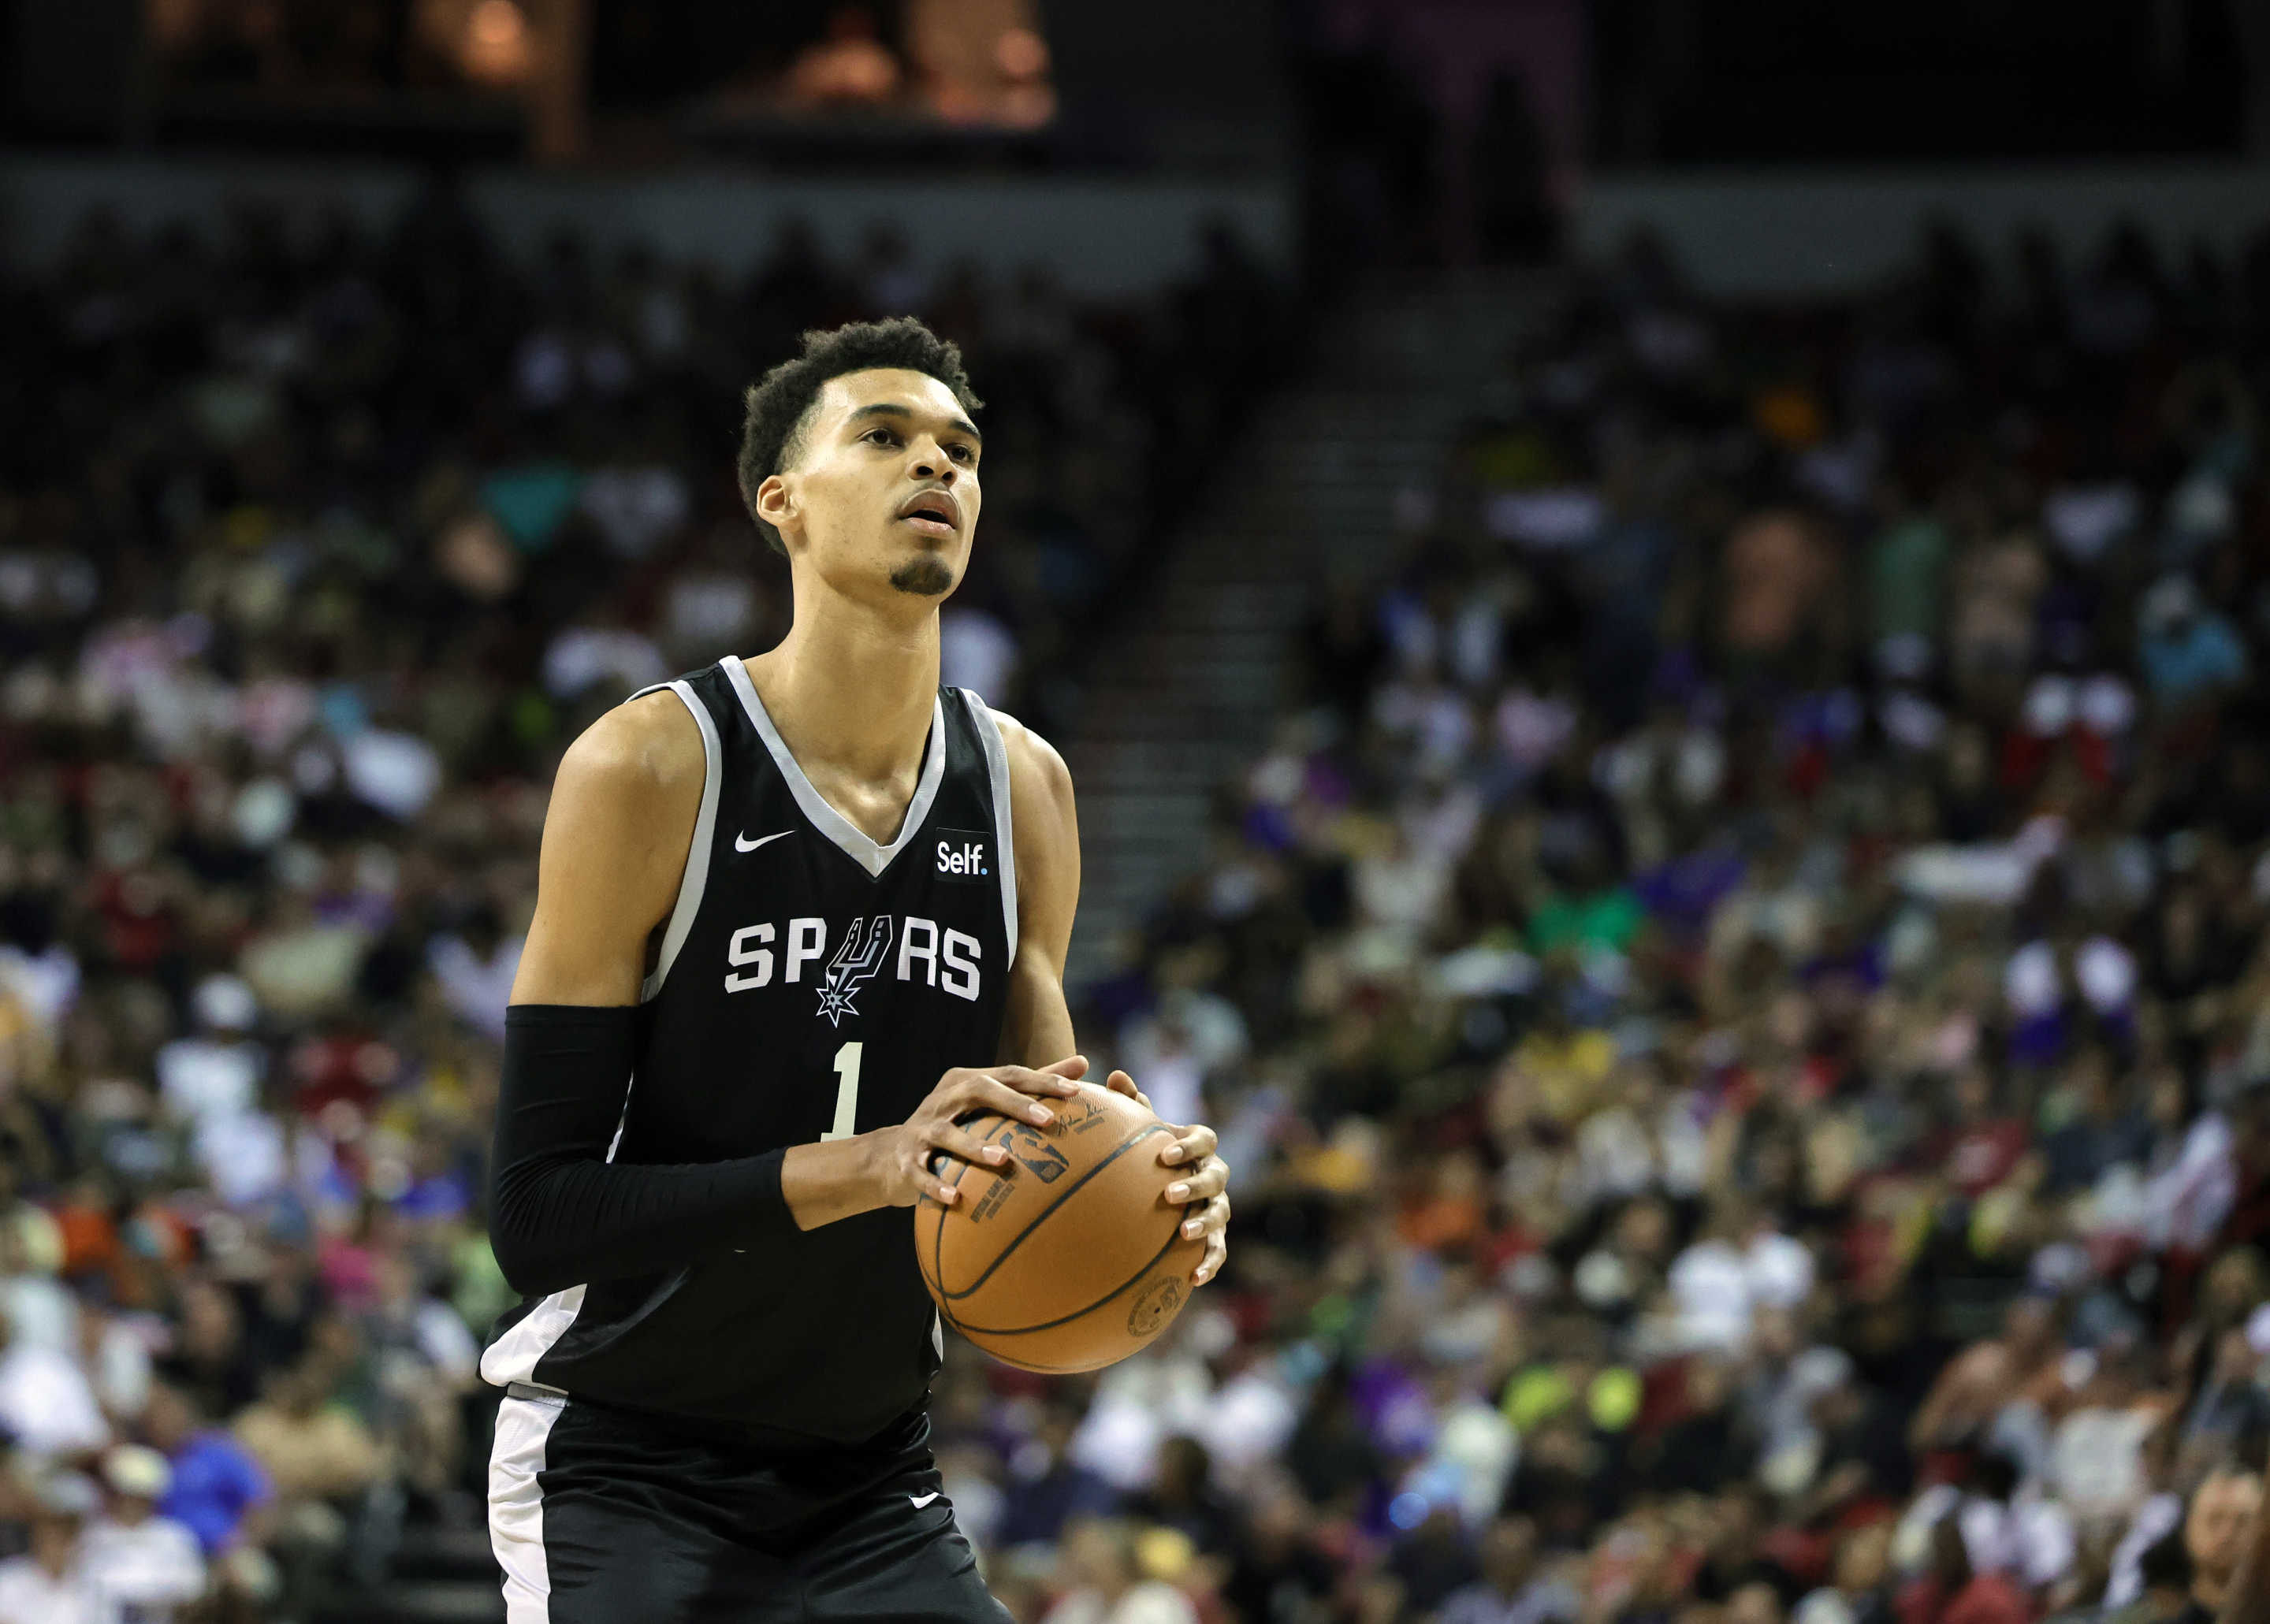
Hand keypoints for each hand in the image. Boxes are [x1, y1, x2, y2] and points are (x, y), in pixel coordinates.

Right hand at [872, 1056, 1088, 1207]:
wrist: (890, 1157)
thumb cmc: (955, 1126)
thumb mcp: (988, 1101)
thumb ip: (1033, 1083)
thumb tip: (1083, 1063)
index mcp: (967, 1081)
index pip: (1009, 1075)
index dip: (1042, 1081)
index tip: (1076, 1091)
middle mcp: (944, 1098)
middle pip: (979, 1091)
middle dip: (1014, 1103)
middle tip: (1047, 1120)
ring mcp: (922, 1129)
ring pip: (947, 1133)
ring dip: (974, 1147)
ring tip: (1003, 1160)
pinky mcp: (906, 1161)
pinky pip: (920, 1173)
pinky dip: (935, 1186)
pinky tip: (955, 1198)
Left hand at [1115, 1070, 1229, 1287]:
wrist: (1162, 1189)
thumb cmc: (1148, 1156)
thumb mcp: (1141, 1132)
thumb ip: (1131, 1105)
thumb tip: (1115, 1076)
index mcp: (1199, 1147)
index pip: (1205, 1139)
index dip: (1189, 1146)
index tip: (1166, 1154)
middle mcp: (1214, 1176)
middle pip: (1216, 1177)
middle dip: (1196, 1185)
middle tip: (1170, 1194)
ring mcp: (1218, 1207)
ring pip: (1221, 1214)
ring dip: (1206, 1223)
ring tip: (1185, 1233)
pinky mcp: (1215, 1238)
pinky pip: (1218, 1252)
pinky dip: (1210, 1264)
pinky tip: (1193, 1279)